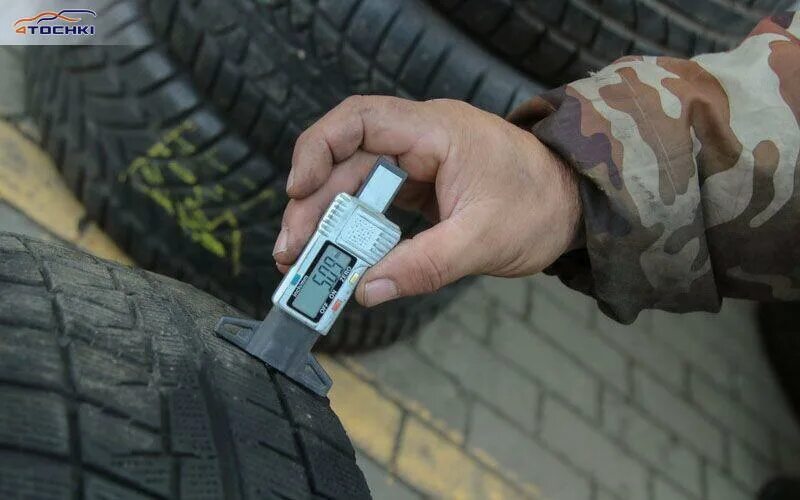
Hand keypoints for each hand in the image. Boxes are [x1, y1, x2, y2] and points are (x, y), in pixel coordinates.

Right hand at [273, 96, 581, 306]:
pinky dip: (354, 228)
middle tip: (291, 252)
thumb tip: (368, 291)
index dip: (318, 149)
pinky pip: (376, 202)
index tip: (297, 191)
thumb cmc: (541, 207)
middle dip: (314, 205)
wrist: (576, 206)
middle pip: (347, 160)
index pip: (360, 120)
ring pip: (356, 183)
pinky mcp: (421, 187)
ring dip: (328, 220)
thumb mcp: (483, 241)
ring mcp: (419, 163)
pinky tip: (339, 255)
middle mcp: (420, 139)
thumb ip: (424, 266)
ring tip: (302, 259)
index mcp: (436, 132)